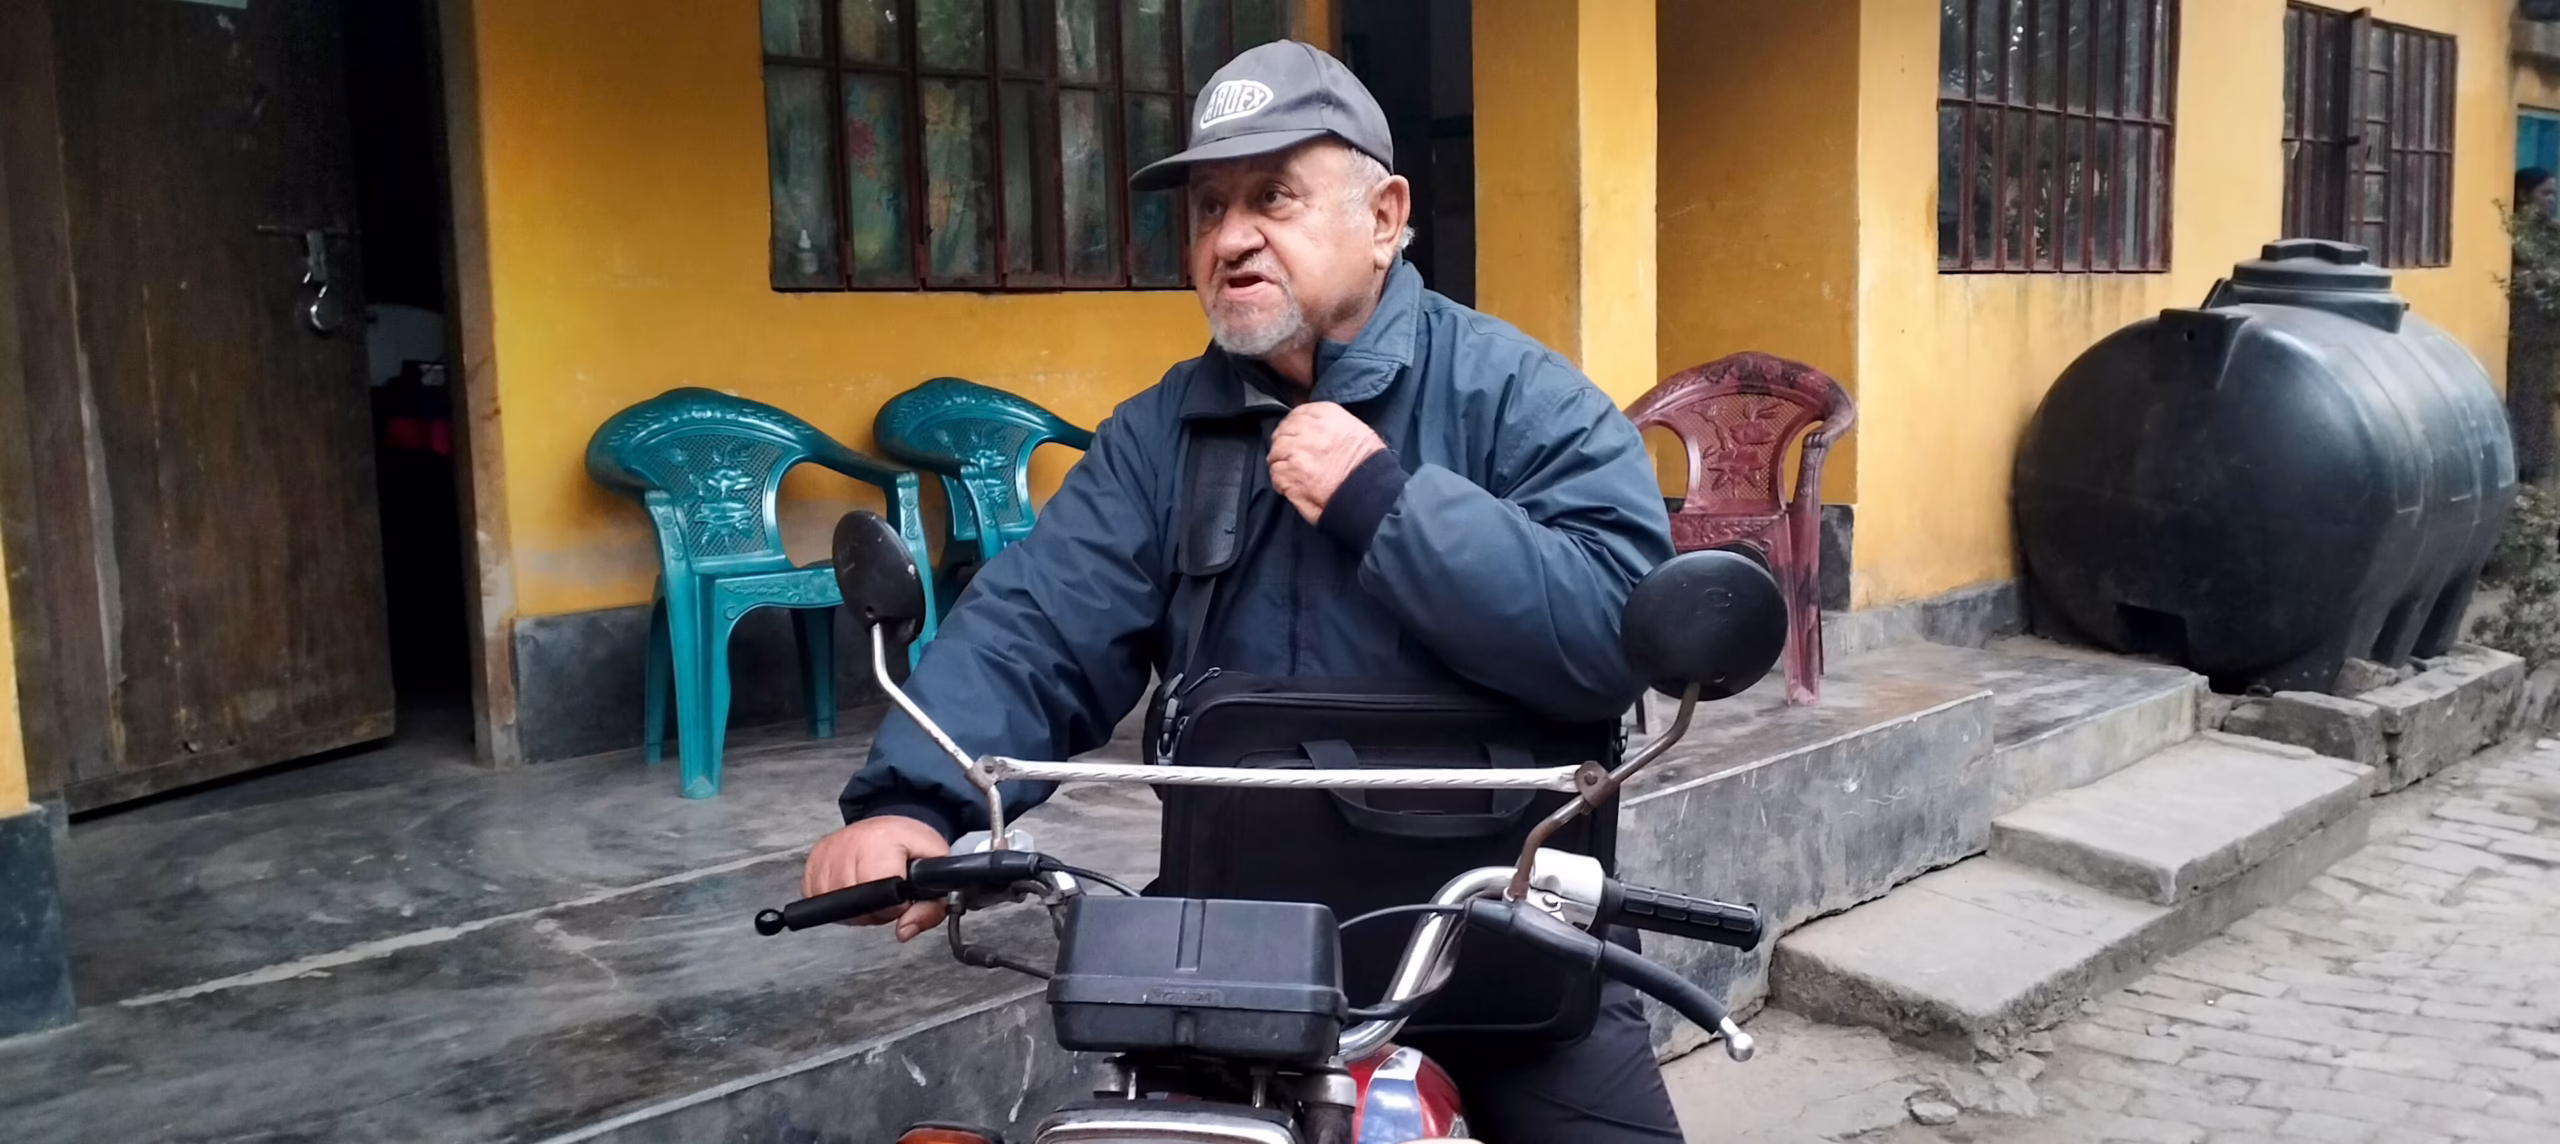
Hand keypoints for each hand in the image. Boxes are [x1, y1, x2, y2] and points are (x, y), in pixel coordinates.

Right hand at [802, 815, 950, 940]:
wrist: (888, 825)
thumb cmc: (910, 847)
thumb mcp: (936, 870)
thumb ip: (930, 907)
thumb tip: (904, 930)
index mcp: (882, 841)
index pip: (880, 893)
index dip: (894, 905)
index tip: (900, 895)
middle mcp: (850, 842)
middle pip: (855, 904)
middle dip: (875, 909)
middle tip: (886, 893)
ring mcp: (827, 851)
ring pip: (834, 905)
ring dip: (855, 908)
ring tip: (869, 889)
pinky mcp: (813, 860)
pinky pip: (818, 896)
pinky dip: (835, 901)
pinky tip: (851, 887)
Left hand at [1268, 402, 1384, 523]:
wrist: (1371, 494)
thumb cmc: (1369, 466)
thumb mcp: (1358, 431)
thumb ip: (1332, 425)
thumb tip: (1314, 427)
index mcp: (1328, 416)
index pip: (1299, 412)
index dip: (1293, 425)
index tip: (1293, 433)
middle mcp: (1310, 431)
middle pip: (1284, 431)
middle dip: (1283, 442)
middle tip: (1288, 455)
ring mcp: (1298, 453)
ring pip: (1275, 452)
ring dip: (1279, 461)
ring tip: (1289, 472)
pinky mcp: (1291, 475)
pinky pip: (1275, 473)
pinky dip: (1279, 481)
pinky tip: (1288, 487)